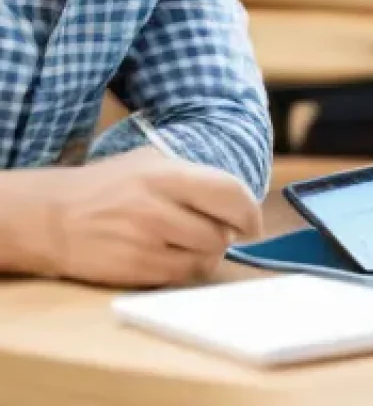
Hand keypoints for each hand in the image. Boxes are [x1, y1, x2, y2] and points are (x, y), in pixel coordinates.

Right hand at [24, 149, 261, 287]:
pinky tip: (177, 258)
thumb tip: (239, 198)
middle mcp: (156, 207)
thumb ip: (194, 175)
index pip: (229, 192)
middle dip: (228, 235)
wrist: (52, 217)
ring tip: (195, 243)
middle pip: (220, 232)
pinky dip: (188, 271)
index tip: (253, 223)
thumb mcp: (151, 162)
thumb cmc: (110, 185)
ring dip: (209, 255)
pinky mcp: (132, 270)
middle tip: (222, 232)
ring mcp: (144, 242)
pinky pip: (180, 277)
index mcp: (166, 173)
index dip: (250, 212)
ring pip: (204, 258)